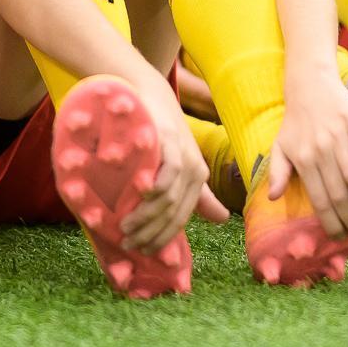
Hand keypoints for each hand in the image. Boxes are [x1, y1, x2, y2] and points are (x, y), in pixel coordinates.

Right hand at [117, 65, 227, 252]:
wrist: (149, 94)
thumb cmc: (162, 133)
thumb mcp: (180, 164)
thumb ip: (198, 194)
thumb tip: (223, 220)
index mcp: (198, 178)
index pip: (180, 218)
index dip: (162, 239)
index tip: (142, 252)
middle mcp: (195, 169)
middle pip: (173, 213)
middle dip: (150, 233)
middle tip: (128, 243)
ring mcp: (182, 154)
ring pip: (168, 198)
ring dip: (145, 218)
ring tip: (124, 227)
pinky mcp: (169, 140)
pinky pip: (168, 173)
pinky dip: (154, 190)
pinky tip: (138, 199)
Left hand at [266, 65, 347, 238]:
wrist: (309, 84)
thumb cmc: (295, 121)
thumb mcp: (280, 146)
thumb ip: (277, 172)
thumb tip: (272, 197)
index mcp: (302, 160)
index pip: (318, 199)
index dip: (331, 221)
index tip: (341, 237)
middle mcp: (320, 150)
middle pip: (338, 192)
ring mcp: (338, 135)